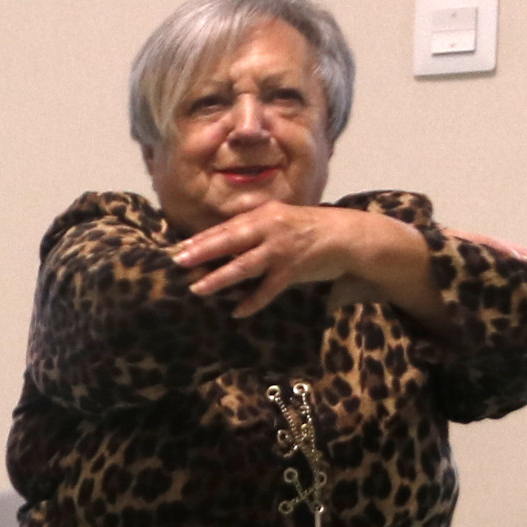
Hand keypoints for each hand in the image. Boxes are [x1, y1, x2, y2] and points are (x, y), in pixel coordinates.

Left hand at [172, 203, 434, 317]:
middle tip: (178, 262)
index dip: (201, 239)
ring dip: (219, 278)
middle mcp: (271, 229)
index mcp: (264, 215)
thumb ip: (252, 229)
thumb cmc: (308, 229)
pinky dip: (253, 301)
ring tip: (197, 289)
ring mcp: (282, 250)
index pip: (226, 227)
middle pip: (230, 241)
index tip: (178, 248)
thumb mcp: (279, 220)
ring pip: (245, 265)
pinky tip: (237, 311)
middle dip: (202, 252)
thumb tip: (219, 241)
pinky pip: (268, 289)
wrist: (349, 235)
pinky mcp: (294, 270)